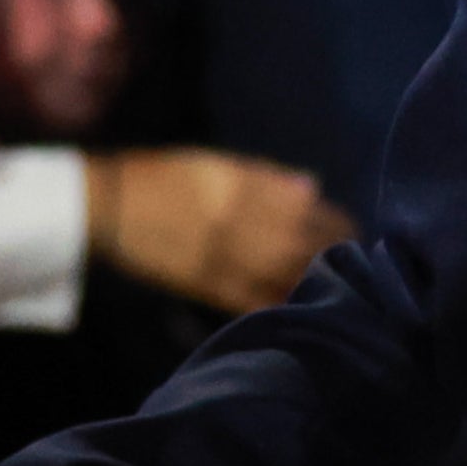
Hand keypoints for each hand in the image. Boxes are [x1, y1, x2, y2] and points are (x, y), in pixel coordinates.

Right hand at [88, 148, 343, 310]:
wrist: (109, 206)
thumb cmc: (164, 176)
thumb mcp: (214, 163)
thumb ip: (264, 176)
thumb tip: (313, 187)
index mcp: (241, 187)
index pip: (305, 208)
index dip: (333, 220)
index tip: (351, 225)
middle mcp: (238, 222)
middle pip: (302, 242)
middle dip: (333, 250)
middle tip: (357, 255)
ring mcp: (223, 257)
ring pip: (283, 272)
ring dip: (316, 276)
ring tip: (340, 278)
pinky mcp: (206, 285)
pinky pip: (253, 299)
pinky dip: (281, 300)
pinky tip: (302, 301)